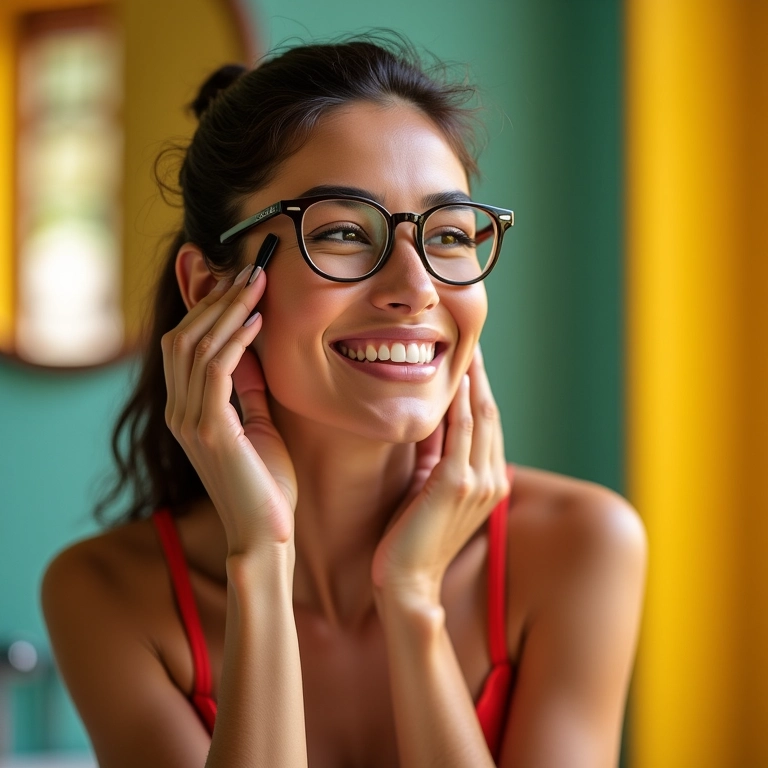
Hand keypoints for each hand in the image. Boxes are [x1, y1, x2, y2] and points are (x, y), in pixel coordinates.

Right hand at [161, 265, 296, 555]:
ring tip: (254, 282)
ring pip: (195, 345)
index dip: (207, 309)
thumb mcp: (256, 425)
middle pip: (182, 337)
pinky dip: (235, 338)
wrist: (265, 535)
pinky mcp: (209, 430)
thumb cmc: (265, 484)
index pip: (184, 345)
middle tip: (247, 271)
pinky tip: (256, 320)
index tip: (237, 283)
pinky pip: (216, 369)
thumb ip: (247, 390)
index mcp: (186, 411)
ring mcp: (188, 421)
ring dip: (226, 309)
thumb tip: (252, 350)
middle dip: (214, 299)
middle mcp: (178, 412)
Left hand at [371, 347, 509, 605]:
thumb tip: (431, 418)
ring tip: (466, 346)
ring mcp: (478, 482)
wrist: (405, 583)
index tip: (469, 358)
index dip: (479, 388)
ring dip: (473, 379)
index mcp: (487, 481)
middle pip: (489, 413)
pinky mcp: (456, 484)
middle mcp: (490, 479)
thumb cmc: (410, 538)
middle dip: (479, 375)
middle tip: (470, 338)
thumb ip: (435, 455)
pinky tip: (455, 379)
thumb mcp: (428, 488)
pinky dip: (459, 403)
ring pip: (480, 416)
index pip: (486, 424)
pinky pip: (461, 432)